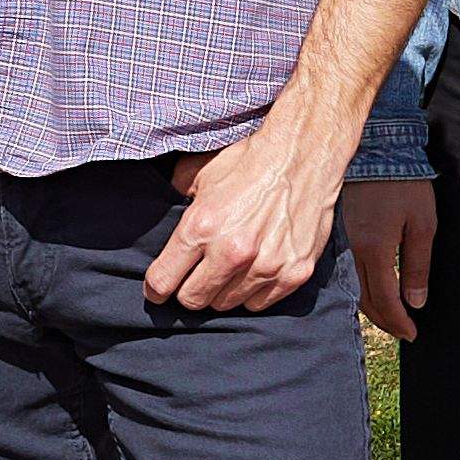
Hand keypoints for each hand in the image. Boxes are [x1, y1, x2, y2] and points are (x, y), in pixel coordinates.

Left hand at [148, 118, 349, 315]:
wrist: (304, 154)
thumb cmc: (250, 162)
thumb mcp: (200, 174)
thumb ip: (177, 197)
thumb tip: (164, 211)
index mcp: (201, 227)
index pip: (163, 281)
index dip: (156, 288)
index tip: (158, 290)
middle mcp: (232, 252)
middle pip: (193, 300)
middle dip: (189, 290)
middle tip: (196, 276)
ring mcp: (266, 266)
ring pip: (227, 304)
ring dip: (223, 290)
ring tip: (230, 267)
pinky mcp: (294, 273)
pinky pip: (260, 303)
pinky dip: (253, 292)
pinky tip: (254, 270)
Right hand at [343, 175, 437, 343]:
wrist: (376, 148)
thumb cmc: (405, 184)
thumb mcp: (423, 224)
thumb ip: (417, 266)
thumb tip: (415, 301)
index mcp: (375, 249)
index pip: (385, 299)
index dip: (399, 321)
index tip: (413, 333)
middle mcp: (352, 250)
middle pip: (365, 299)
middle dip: (386, 320)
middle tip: (403, 330)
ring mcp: (340, 241)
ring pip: (352, 287)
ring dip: (371, 306)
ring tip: (388, 315)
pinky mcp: (336, 231)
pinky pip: (344, 270)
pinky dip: (358, 287)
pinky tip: (367, 290)